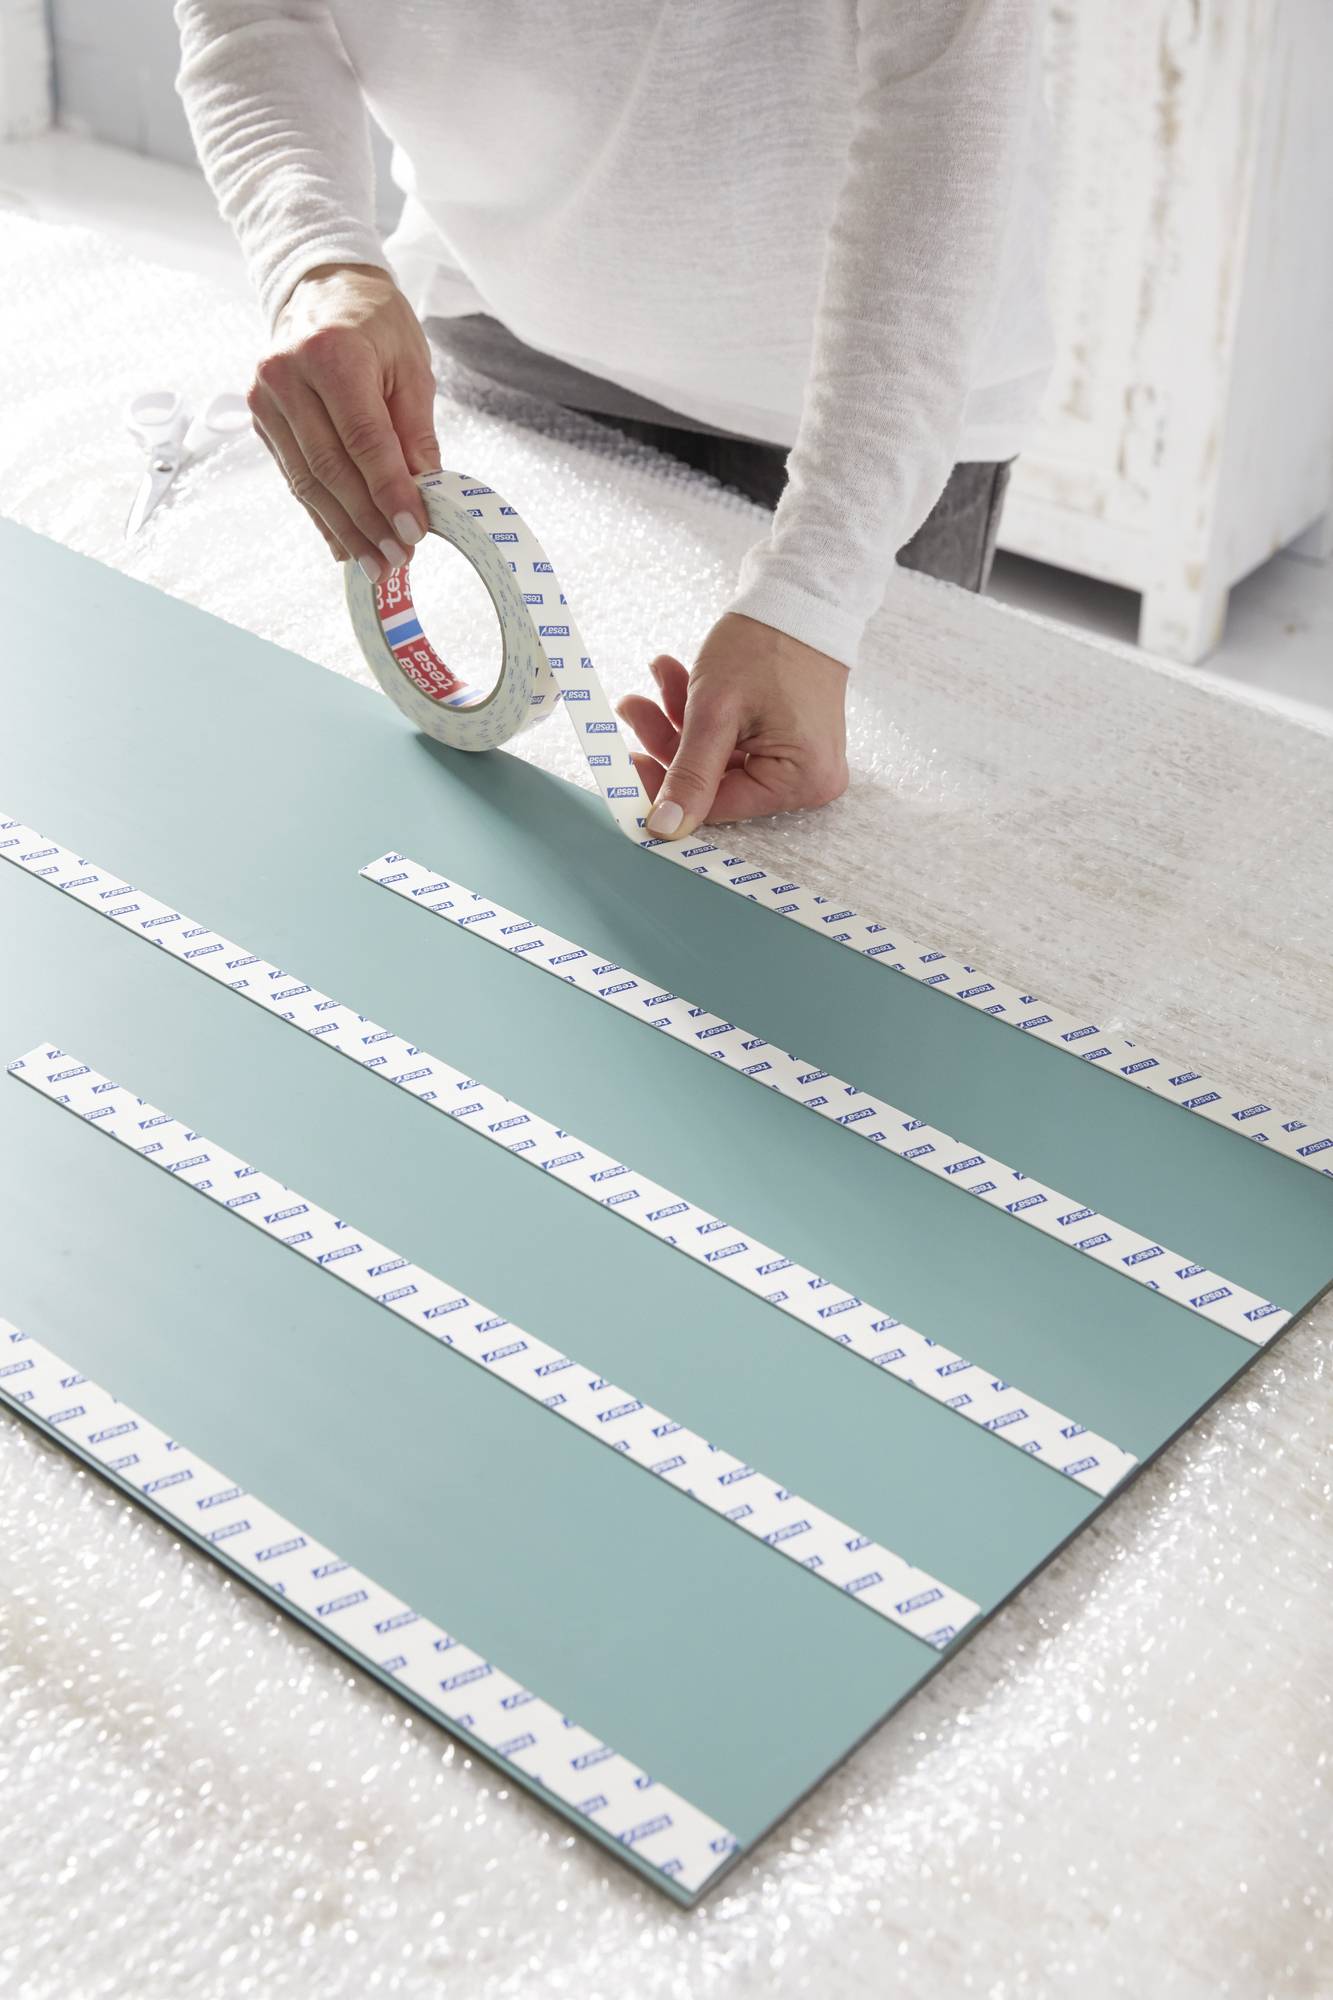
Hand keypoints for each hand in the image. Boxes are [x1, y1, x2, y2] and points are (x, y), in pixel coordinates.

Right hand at [247, 263, 440, 577]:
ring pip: (307, 482)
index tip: (414, 531)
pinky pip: (294, 479)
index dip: (389, 492)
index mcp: (331, 353)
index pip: (363, 439)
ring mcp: (266, 399)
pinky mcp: (261, 420)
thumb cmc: (374, 322)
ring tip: (376, 564)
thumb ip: (415, 431)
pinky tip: (345, 545)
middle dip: (367, 522)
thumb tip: (424, 491)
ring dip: (344, 530)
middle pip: (330, 468)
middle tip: (398, 558)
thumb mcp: (411, 366)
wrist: (323, 288)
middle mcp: (288, 376)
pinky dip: (321, 516)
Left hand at [616, 613, 848, 837]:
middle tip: (635, 708)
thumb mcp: (716, 711)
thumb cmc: (767, 645)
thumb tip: (665, 829)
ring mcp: (801, 759)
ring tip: (657, 677)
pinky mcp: (789, 739)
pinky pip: (735, 741)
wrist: (800, 596)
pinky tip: (677, 678)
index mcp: (801, 781)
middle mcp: (809, 779)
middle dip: (671, 741)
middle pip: (717, 782)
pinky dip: (704, 714)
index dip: (666, 786)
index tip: (627, 764)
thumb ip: (689, 775)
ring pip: (720, 757)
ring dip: (682, 720)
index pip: (717, 806)